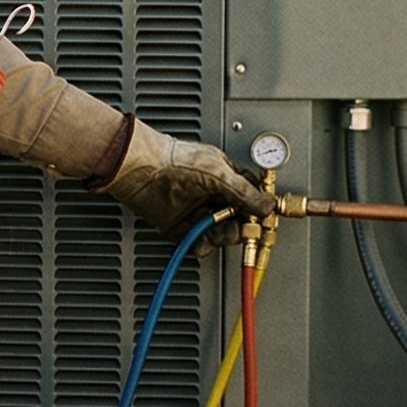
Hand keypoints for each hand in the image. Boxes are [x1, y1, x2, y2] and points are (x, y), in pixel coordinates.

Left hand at [95, 121, 272, 233]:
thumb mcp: (217, 174)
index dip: (259, 210)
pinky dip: (201, 244)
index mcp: (227, 176)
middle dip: (240, 226)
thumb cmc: (173, 161)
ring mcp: (200, 211)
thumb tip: (267, 205)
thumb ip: (244, 191)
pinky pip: (201, 243)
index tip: (263, 221)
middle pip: (241, 220)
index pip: (253, 196)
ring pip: (223, 233)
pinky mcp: (184, 227)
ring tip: (210, 225)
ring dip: (219, 235)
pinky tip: (197, 236)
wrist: (140, 171)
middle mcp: (215, 195)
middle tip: (235, 225)